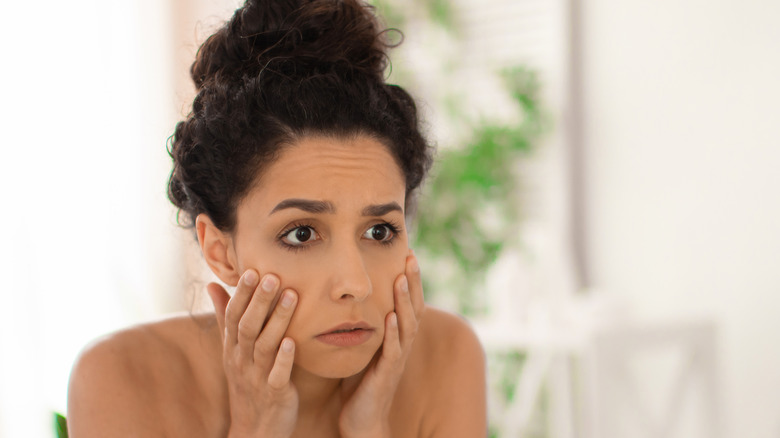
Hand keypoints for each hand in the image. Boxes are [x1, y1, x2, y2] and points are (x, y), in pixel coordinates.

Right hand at [208, 270, 298, 437]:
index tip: (252, 270)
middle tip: (272, 276)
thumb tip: (212, 284)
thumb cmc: (246, 382)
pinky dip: (284, 358)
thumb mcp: (232, 350)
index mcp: (232, 348)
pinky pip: (278, 375)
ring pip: (264, 345)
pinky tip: (293, 341)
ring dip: (277, 320)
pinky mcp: (275, 394)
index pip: (233, 316)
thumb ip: (224, 317)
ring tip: (291, 296)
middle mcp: (241, 361)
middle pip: (247, 327)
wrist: (254, 430)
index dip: (242, 294)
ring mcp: (257, 377)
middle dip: (259, 301)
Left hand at [338, 251, 424, 437]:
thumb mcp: (363, 348)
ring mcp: (396, 360)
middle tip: (410, 256)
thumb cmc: (360, 384)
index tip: (407, 253)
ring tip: (401, 278)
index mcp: (396, 337)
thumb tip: (348, 298)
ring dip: (404, 301)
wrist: (362, 420)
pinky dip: (393, 333)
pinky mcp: (386, 375)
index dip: (409, 279)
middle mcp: (401, 345)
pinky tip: (390, 316)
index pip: (407, 302)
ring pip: (406, 325)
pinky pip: (393, 351)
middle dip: (413, 282)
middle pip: (414, 307)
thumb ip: (364, 326)